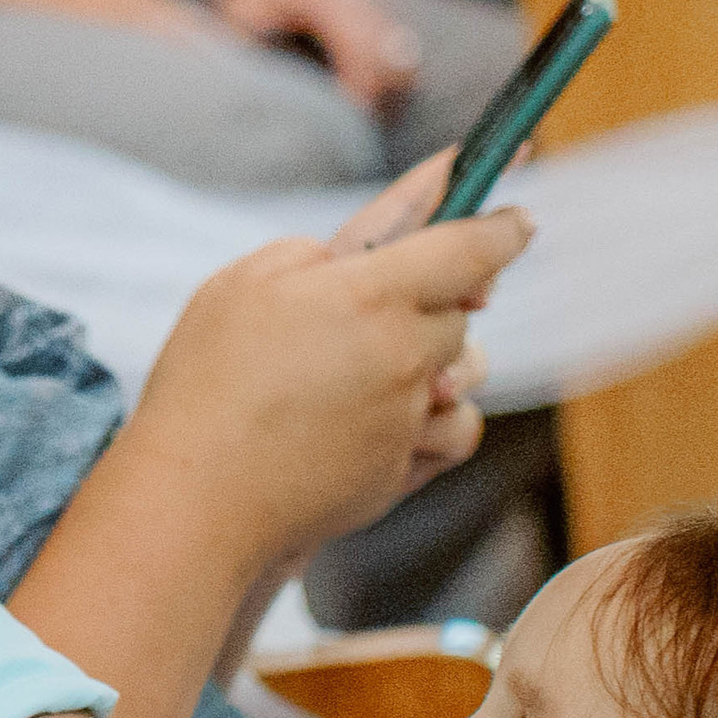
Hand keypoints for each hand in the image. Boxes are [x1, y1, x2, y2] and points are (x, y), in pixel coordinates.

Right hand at [125, 168, 527, 574]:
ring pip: (465, 372)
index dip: (503, 228)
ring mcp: (409, 417)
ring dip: (437, 361)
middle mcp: (404, 355)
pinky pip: (454, 432)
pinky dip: (438, 421)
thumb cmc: (208, 382)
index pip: (470, 247)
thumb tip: (355, 261)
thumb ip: (314, 255)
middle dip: (438, 301)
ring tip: (376, 369)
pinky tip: (395, 419)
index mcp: (371, 294)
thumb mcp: (245, 282)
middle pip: (463, 312)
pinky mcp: (403, 468)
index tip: (519, 221)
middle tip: (384, 305)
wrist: (197, 496)